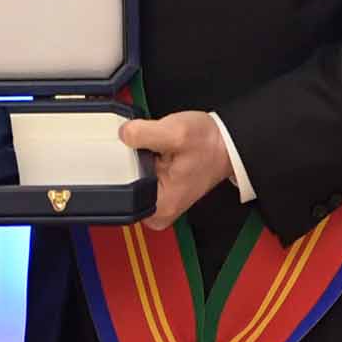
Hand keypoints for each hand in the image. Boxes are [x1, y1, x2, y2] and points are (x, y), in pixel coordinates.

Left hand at [119, 111, 233, 229]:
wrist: (226, 143)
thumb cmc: (209, 145)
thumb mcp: (176, 133)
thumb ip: (143, 133)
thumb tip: (121, 134)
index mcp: (158, 207)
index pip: (116, 190)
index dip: (115, 163)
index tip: (126, 149)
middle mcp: (156, 209)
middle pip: (119, 181)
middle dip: (125, 158)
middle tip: (146, 146)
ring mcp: (156, 198)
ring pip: (126, 174)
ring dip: (133, 156)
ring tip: (154, 147)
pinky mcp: (156, 186)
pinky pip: (135, 170)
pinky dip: (140, 156)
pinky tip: (154, 149)